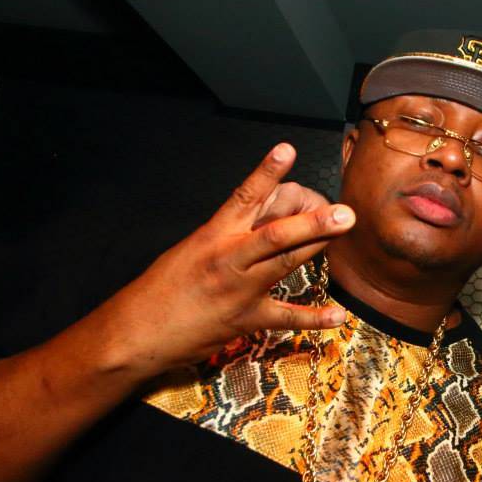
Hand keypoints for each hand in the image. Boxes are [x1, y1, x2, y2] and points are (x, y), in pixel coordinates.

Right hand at [107, 143, 353, 374]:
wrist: (136, 331)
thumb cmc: (162, 289)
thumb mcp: (191, 249)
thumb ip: (227, 235)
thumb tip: (261, 217)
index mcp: (212, 236)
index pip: (243, 197)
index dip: (266, 172)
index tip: (287, 150)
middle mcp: (228, 259)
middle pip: (275, 234)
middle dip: (311, 220)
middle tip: (343, 210)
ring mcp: (238, 290)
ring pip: (284, 264)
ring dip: (317, 245)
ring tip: (345, 229)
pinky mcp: (245, 319)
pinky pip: (285, 317)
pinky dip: (313, 318)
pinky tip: (337, 316)